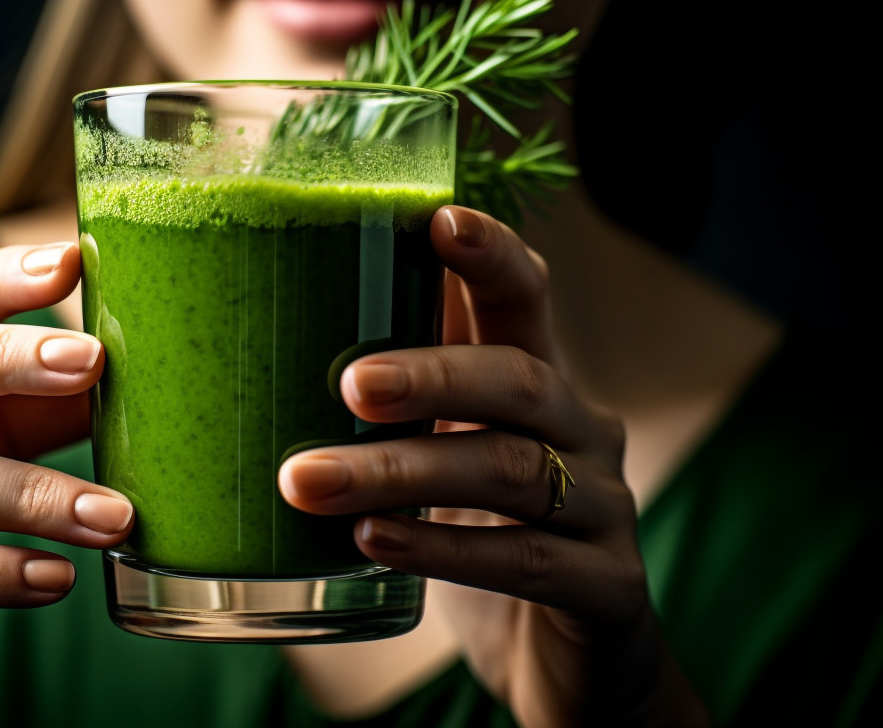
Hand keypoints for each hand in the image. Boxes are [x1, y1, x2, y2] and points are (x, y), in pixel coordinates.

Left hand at [280, 207, 708, 726]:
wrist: (565, 661)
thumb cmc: (484, 537)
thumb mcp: (448, 456)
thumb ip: (404, 402)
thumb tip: (274, 335)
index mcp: (540, 384)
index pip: (526, 299)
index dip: (492, 256)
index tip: (437, 221)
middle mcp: (583, 431)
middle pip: (519, 379)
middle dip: (432, 376)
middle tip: (350, 385)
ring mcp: (605, 508)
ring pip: (509, 470)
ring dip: (405, 473)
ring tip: (309, 481)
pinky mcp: (609, 586)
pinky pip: (527, 561)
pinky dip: (446, 550)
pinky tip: (372, 542)